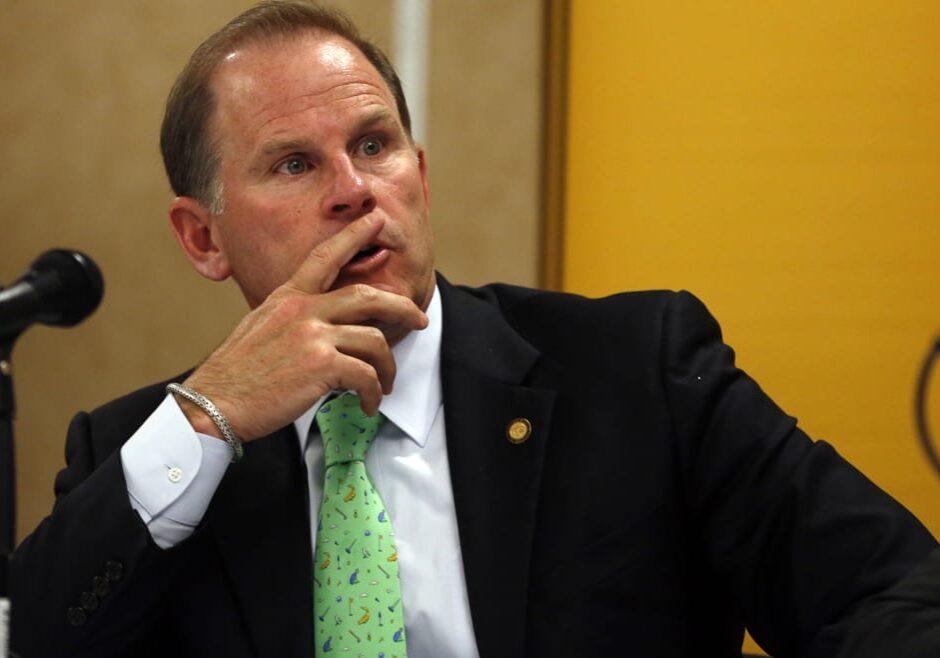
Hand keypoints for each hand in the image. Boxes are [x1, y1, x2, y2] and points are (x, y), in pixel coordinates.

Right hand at [175, 215, 427, 441]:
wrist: (214, 403)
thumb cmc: (236, 374)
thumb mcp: (260, 328)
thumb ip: (292, 318)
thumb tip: (320, 328)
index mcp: (287, 297)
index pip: (325, 256)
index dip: (355, 235)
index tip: (376, 220)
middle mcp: (302, 309)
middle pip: (368, 295)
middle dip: (402, 307)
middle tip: (419, 318)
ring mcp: (313, 335)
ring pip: (375, 341)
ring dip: (387, 368)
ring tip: (384, 385)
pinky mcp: (321, 365)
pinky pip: (366, 375)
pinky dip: (373, 394)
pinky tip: (367, 405)